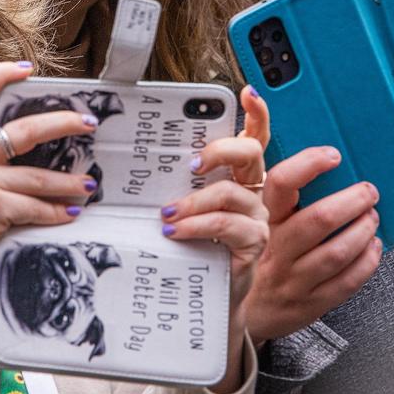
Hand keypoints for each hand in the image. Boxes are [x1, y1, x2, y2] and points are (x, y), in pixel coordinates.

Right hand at [0, 62, 97, 307]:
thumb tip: (40, 148)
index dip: (0, 76)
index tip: (27, 69)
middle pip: (24, 129)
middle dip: (62, 123)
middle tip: (88, 123)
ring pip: (37, 176)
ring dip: (69, 182)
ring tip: (89, 184)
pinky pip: (35, 207)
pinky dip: (56, 212)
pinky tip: (69, 214)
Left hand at [160, 87, 269, 391]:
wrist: (203, 300)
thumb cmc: (188, 249)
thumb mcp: (177, 208)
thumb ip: (171, 184)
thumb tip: (137, 160)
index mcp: (236, 177)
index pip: (254, 137)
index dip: (256, 113)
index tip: (246, 92)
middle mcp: (252, 192)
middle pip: (251, 154)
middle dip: (222, 149)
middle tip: (194, 162)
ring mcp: (256, 219)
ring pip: (232, 193)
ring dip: (194, 201)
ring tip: (167, 215)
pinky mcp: (252, 245)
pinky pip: (228, 226)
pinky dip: (198, 225)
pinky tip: (177, 231)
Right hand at [244, 146, 380, 345]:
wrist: (243, 312)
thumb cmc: (252, 258)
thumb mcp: (249, 221)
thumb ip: (274, 194)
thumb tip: (301, 160)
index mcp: (260, 221)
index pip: (281, 184)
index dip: (308, 165)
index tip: (331, 156)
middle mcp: (275, 249)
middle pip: (318, 220)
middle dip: (352, 201)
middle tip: (367, 192)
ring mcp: (292, 278)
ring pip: (336, 252)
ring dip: (362, 231)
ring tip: (371, 218)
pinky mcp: (309, 303)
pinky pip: (346, 283)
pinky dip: (367, 262)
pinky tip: (371, 248)